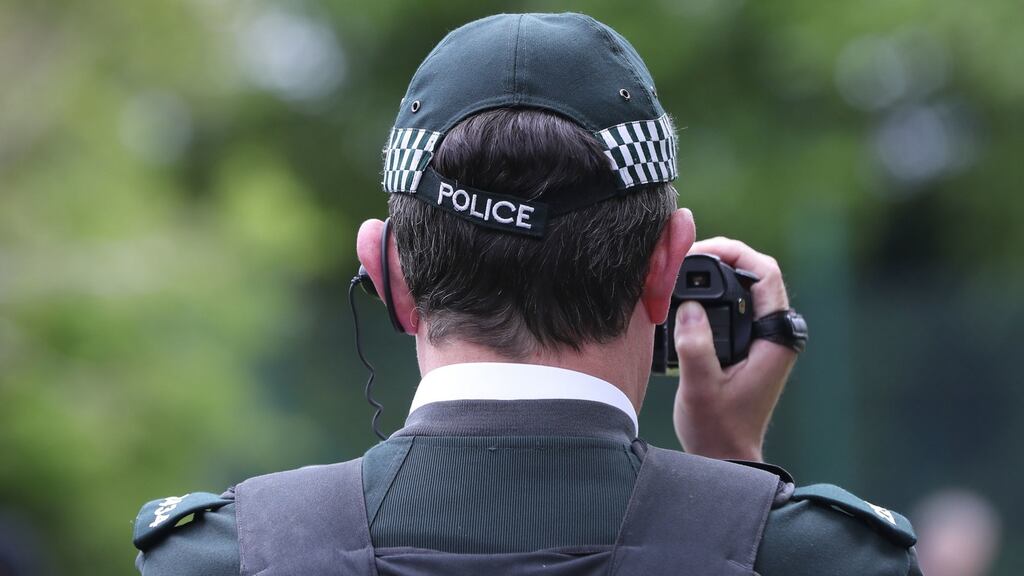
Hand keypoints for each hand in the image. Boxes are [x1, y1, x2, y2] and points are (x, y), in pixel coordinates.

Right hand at [672, 237, 797, 461]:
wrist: (724, 457)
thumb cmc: (717, 428)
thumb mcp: (700, 388)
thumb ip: (696, 346)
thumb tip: (689, 307)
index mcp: (774, 340)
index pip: (766, 275)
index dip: (735, 253)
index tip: (700, 252)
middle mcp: (774, 334)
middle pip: (755, 274)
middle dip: (720, 259)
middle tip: (683, 259)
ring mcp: (762, 340)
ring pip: (744, 288)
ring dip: (715, 276)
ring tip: (681, 274)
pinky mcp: (748, 345)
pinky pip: (734, 305)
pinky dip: (712, 294)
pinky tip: (686, 299)